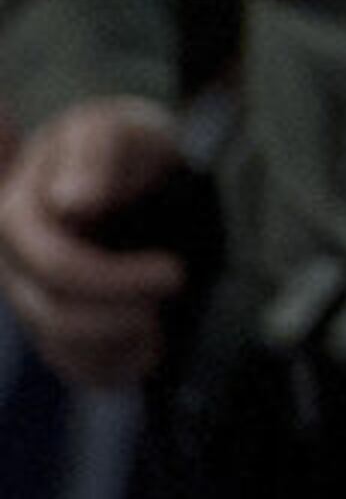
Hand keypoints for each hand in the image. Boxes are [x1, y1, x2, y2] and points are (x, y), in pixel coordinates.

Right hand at [0, 96, 188, 389]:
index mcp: (18, 211)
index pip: (52, 262)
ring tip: (160, 319)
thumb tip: (71, 201)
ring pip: (59, 346)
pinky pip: (72, 367)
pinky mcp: (55, 327)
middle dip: (122, 308)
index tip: (172, 273)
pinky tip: (149, 347)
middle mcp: (14, 262)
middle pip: (55, 310)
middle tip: (177, 284)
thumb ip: (96, 154)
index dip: (109, 279)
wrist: (146, 176)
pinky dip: (114, 366)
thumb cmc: (127, 149)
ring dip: (119, 340)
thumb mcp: (120, 131)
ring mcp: (31, 298)